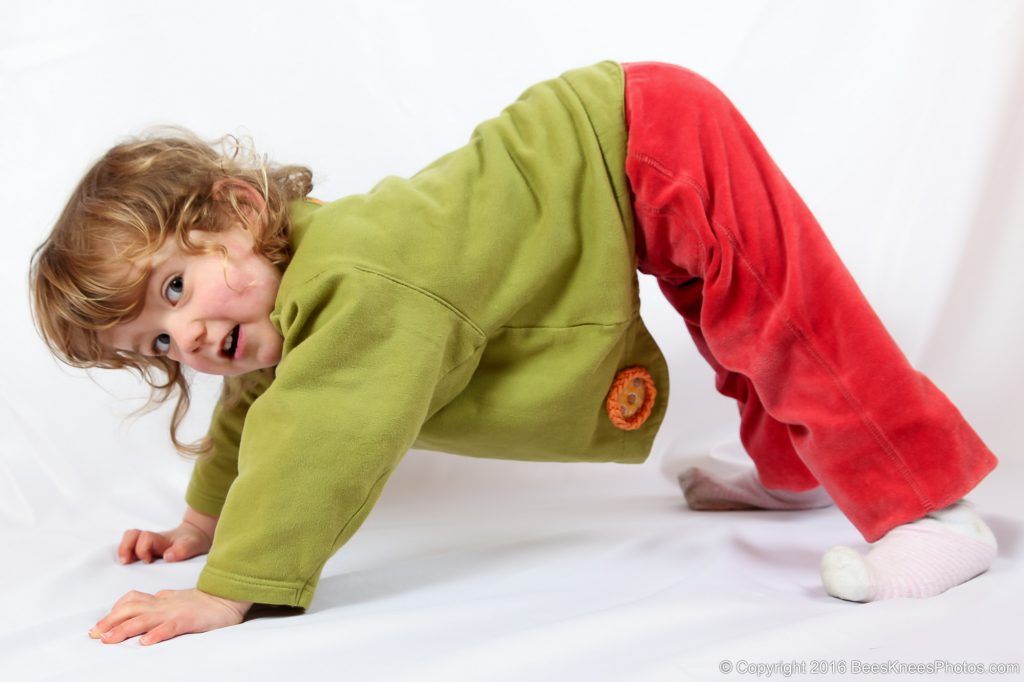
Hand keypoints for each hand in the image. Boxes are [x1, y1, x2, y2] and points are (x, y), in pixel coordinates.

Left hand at [88, 588, 252, 644]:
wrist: (228, 598)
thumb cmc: (204, 601)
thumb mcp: (179, 598)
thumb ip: (163, 599)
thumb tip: (152, 598)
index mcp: (161, 600)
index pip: (131, 601)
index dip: (113, 612)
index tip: (98, 626)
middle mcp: (164, 604)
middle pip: (131, 609)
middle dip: (110, 622)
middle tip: (94, 635)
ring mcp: (176, 612)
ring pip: (145, 618)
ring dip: (124, 629)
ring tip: (109, 640)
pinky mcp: (189, 620)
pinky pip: (170, 626)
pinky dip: (157, 634)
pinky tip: (146, 642)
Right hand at [118, 520, 212, 563]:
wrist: (196, 537)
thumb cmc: (192, 542)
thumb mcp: (193, 545)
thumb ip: (183, 549)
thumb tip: (167, 556)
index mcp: (160, 539)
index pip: (145, 537)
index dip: (143, 548)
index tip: (148, 561)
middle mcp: (150, 540)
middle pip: (131, 535)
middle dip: (125, 548)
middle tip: (127, 562)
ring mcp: (146, 545)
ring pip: (128, 540)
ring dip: (122, 551)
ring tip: (125, 564)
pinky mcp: (145, 552)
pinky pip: (130, 550)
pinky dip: (125, 556)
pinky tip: (128, 567)